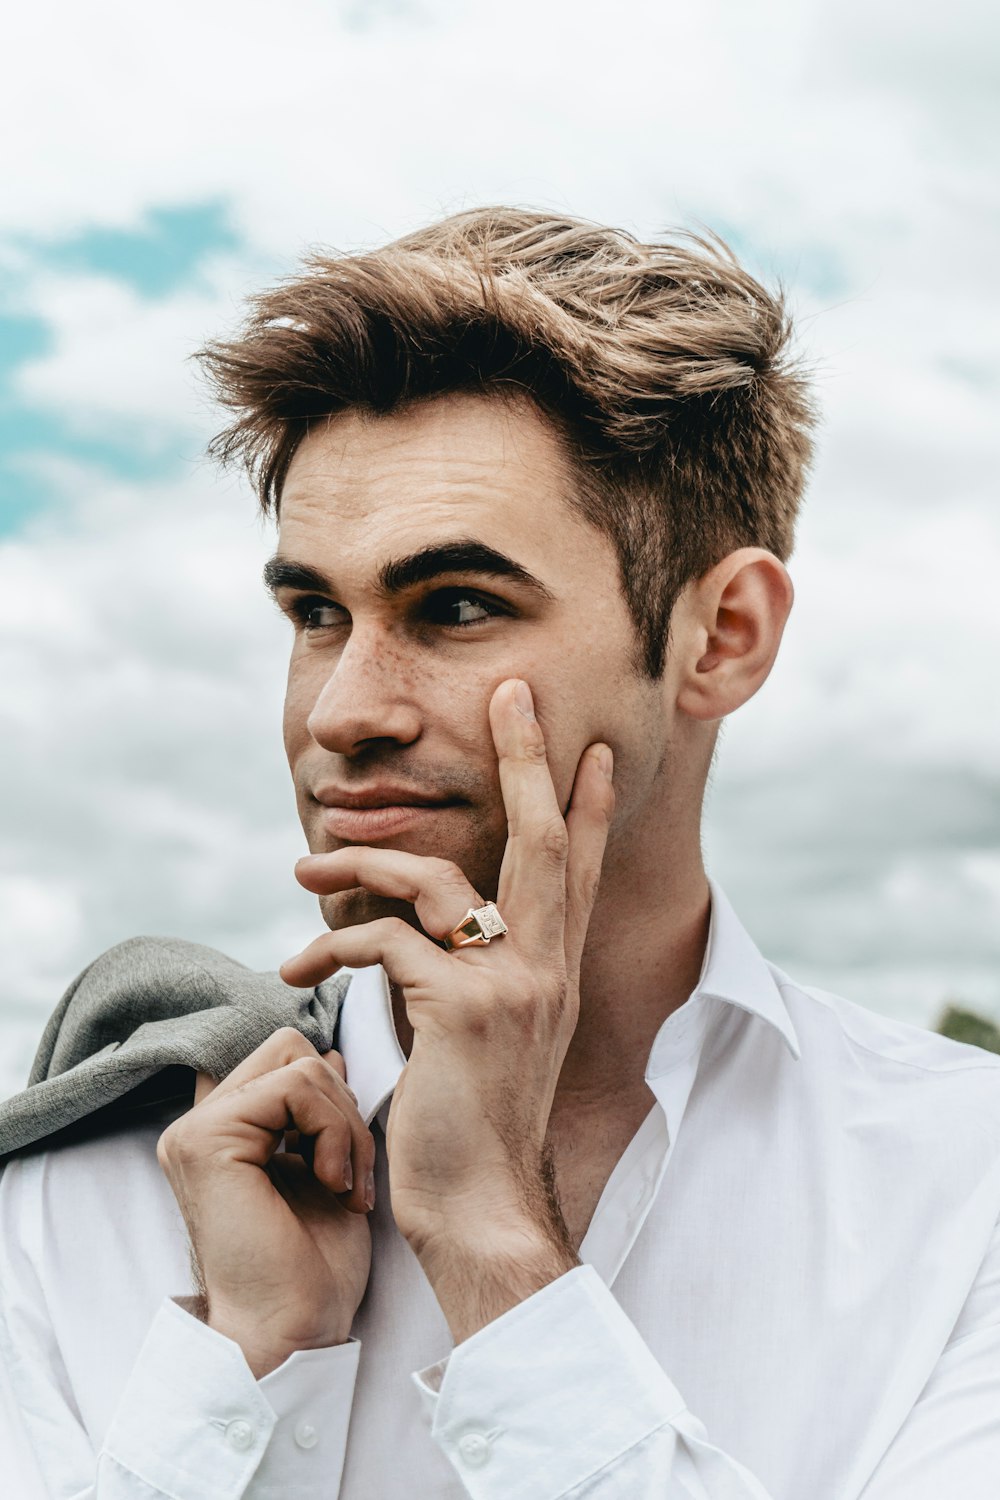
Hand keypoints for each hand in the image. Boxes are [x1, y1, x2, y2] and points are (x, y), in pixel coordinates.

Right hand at [156, 1029, 375, 1376]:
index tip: (344, 1157)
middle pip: (293, 1049)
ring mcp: (196, 1129)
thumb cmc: (314, 1266)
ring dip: (344, 1125)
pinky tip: (332, 1185)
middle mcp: (200, 1123)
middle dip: (341, 1104)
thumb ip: (318, 1112)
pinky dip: (334, 1132)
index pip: (284, 1059)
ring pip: (301, 1063)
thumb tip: (331, 1053)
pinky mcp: (209, 1139)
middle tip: (349, 1174)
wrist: (295, 1328)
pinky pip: (296, 1087)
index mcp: (224, 1130)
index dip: (329, 1094)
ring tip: (343, 1185)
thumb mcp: (327, 1167)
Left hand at [280, 678, 614, 1340]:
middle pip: (544, 839)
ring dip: (362, 864)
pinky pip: (387, 941)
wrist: (480, 1205)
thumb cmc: (471, 1123)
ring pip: (439, 881)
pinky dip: (332, 943)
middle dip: (529, 759)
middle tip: (514, 692)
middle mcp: (547, 966)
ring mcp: (512, 985)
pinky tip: (297, 969)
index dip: (584, 804)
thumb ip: (473, 974)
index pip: (577, 869)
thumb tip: (432, 931)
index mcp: (554, 970)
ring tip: (304, 867)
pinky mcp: (463, 1010)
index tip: (590, 749)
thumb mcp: (487, 1036)